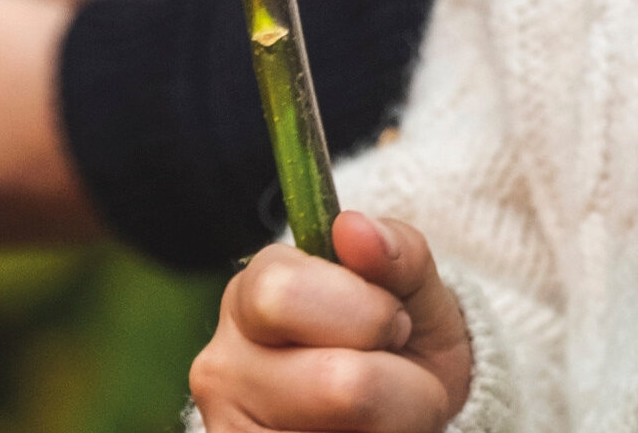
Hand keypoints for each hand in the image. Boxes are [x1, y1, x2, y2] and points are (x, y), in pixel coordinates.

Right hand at [190, 211, 471, 432]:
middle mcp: (223, 361)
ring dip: (389, 422)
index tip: (393, 320)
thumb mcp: (413, 286)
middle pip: (335, 384)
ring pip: (342, 432)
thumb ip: (395, 250)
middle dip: (391, 377)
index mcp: (253, 289)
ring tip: (379, 407)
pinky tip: (356, 430)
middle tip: (391, 365)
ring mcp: (229, 426)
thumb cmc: (402, 336)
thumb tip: (352, 226)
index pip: (287, 295)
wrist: (407, 404)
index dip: (365, 312)